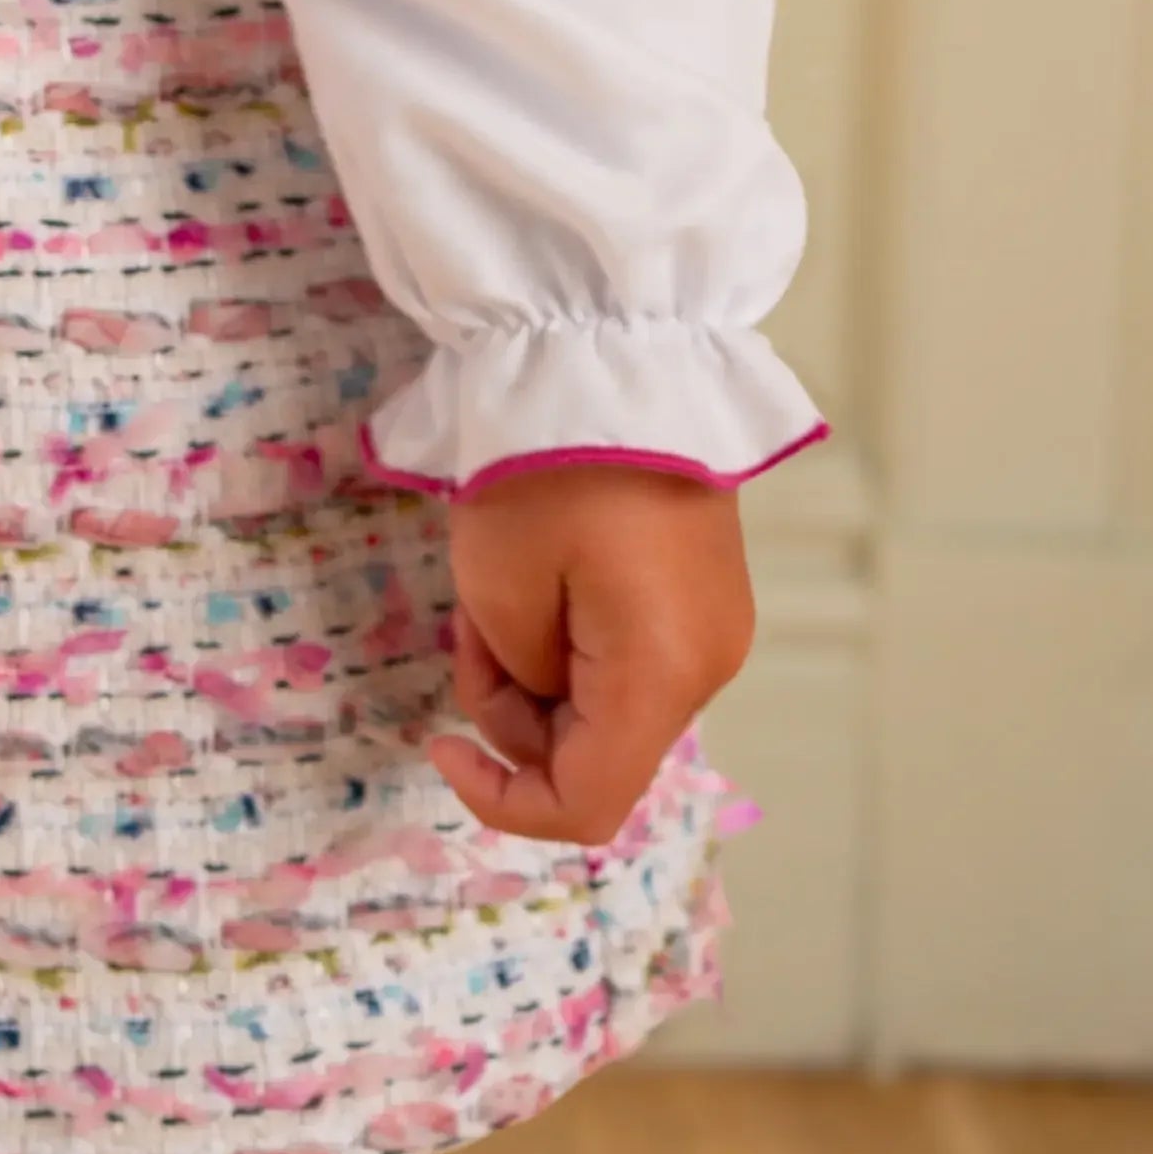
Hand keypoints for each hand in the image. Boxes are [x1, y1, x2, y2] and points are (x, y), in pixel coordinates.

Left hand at [428, 467, 755, 846]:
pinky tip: (540, 572)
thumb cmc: (544, 464)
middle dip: (513, 710)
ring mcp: (713, 628)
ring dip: (536, 669)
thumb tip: (548, 697)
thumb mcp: (498, 584)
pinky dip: (570, 641)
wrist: (613, 348)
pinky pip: (627, 657)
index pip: (587, 805)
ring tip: (496, 582)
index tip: (439, 744)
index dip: (503, 800)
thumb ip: (521, 680)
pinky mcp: (702, 594)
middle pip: (596, 753)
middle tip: (468, 621)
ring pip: (608, 704)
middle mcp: (707, 667)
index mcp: (661, 676)